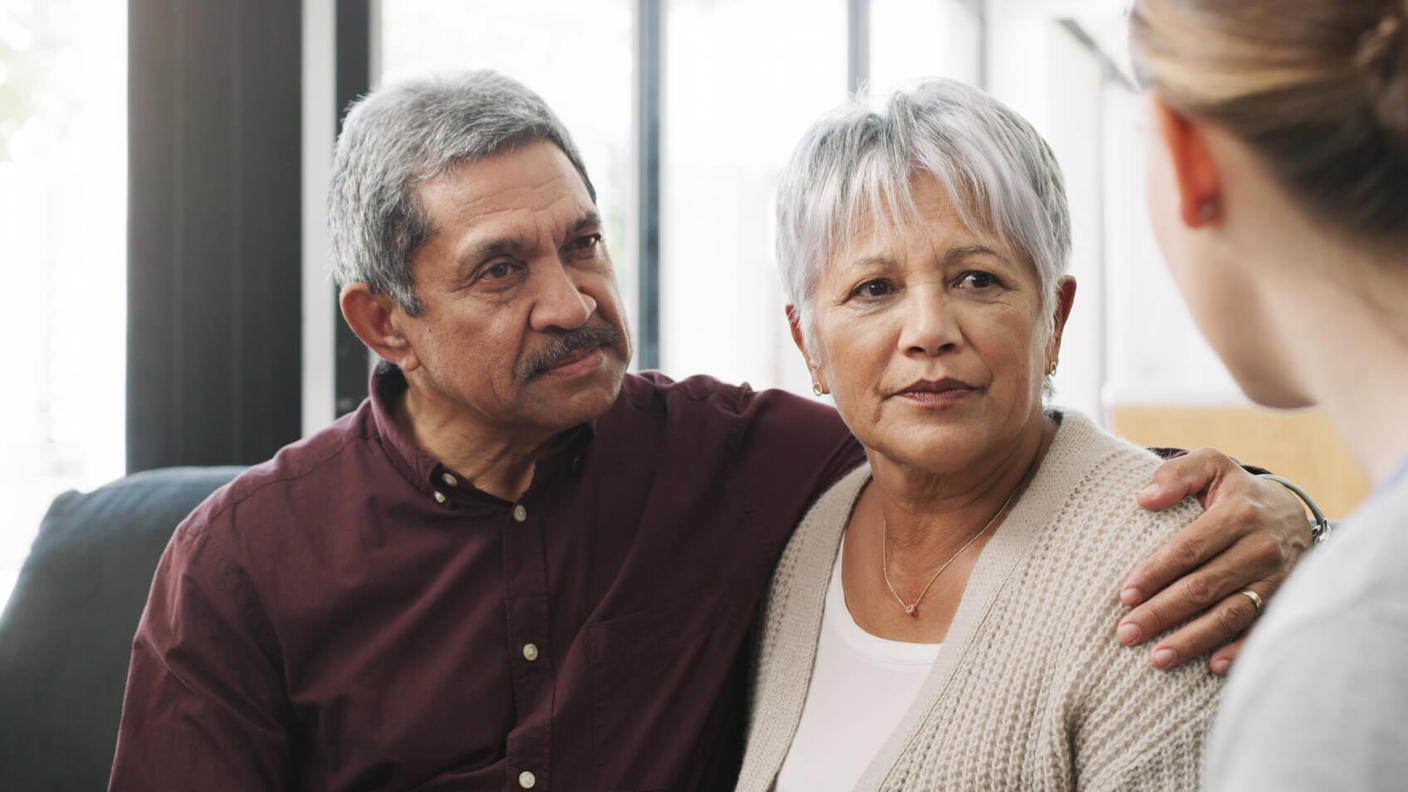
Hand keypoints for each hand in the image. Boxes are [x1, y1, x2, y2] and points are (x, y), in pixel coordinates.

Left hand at [1117, 448, 1311, 673]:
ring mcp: (1277, 578)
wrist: (1293, 512)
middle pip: (1203, 587)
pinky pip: (1261, 629)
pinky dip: (1239, 650)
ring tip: (1157, 658)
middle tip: (1127, 633)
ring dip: (1193, 639)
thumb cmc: (1236, 491)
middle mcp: (1261, 548)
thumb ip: (1177, 474)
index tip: (1124, 595)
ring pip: (1230, 614)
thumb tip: (1144, 498)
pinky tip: (1212, 666)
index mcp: (1237, 514)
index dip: (1155, 573)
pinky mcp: (1287, 599)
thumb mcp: (1211, 465)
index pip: (1188, 549)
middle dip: (1162, 613)